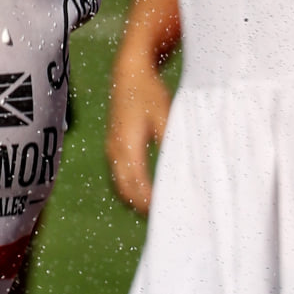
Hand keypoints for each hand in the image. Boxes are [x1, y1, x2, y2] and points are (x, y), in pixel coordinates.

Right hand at [106, 48, 170, 213]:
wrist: (128, 74)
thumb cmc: (149, 93)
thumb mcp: (165, 116)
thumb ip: (170, 143)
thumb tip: (182, 169)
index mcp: (127, 145)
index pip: (137, 184)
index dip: (150, 202)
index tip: (166, 214)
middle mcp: (115, 151)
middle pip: (125, 190)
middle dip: (142, 207)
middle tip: (165, 218)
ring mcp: (111, 150)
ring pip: (120, 186)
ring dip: (135, 200)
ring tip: (157, 211)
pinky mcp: (113, 148)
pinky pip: (118, 177)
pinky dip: (130, 190)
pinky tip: (146, 195)